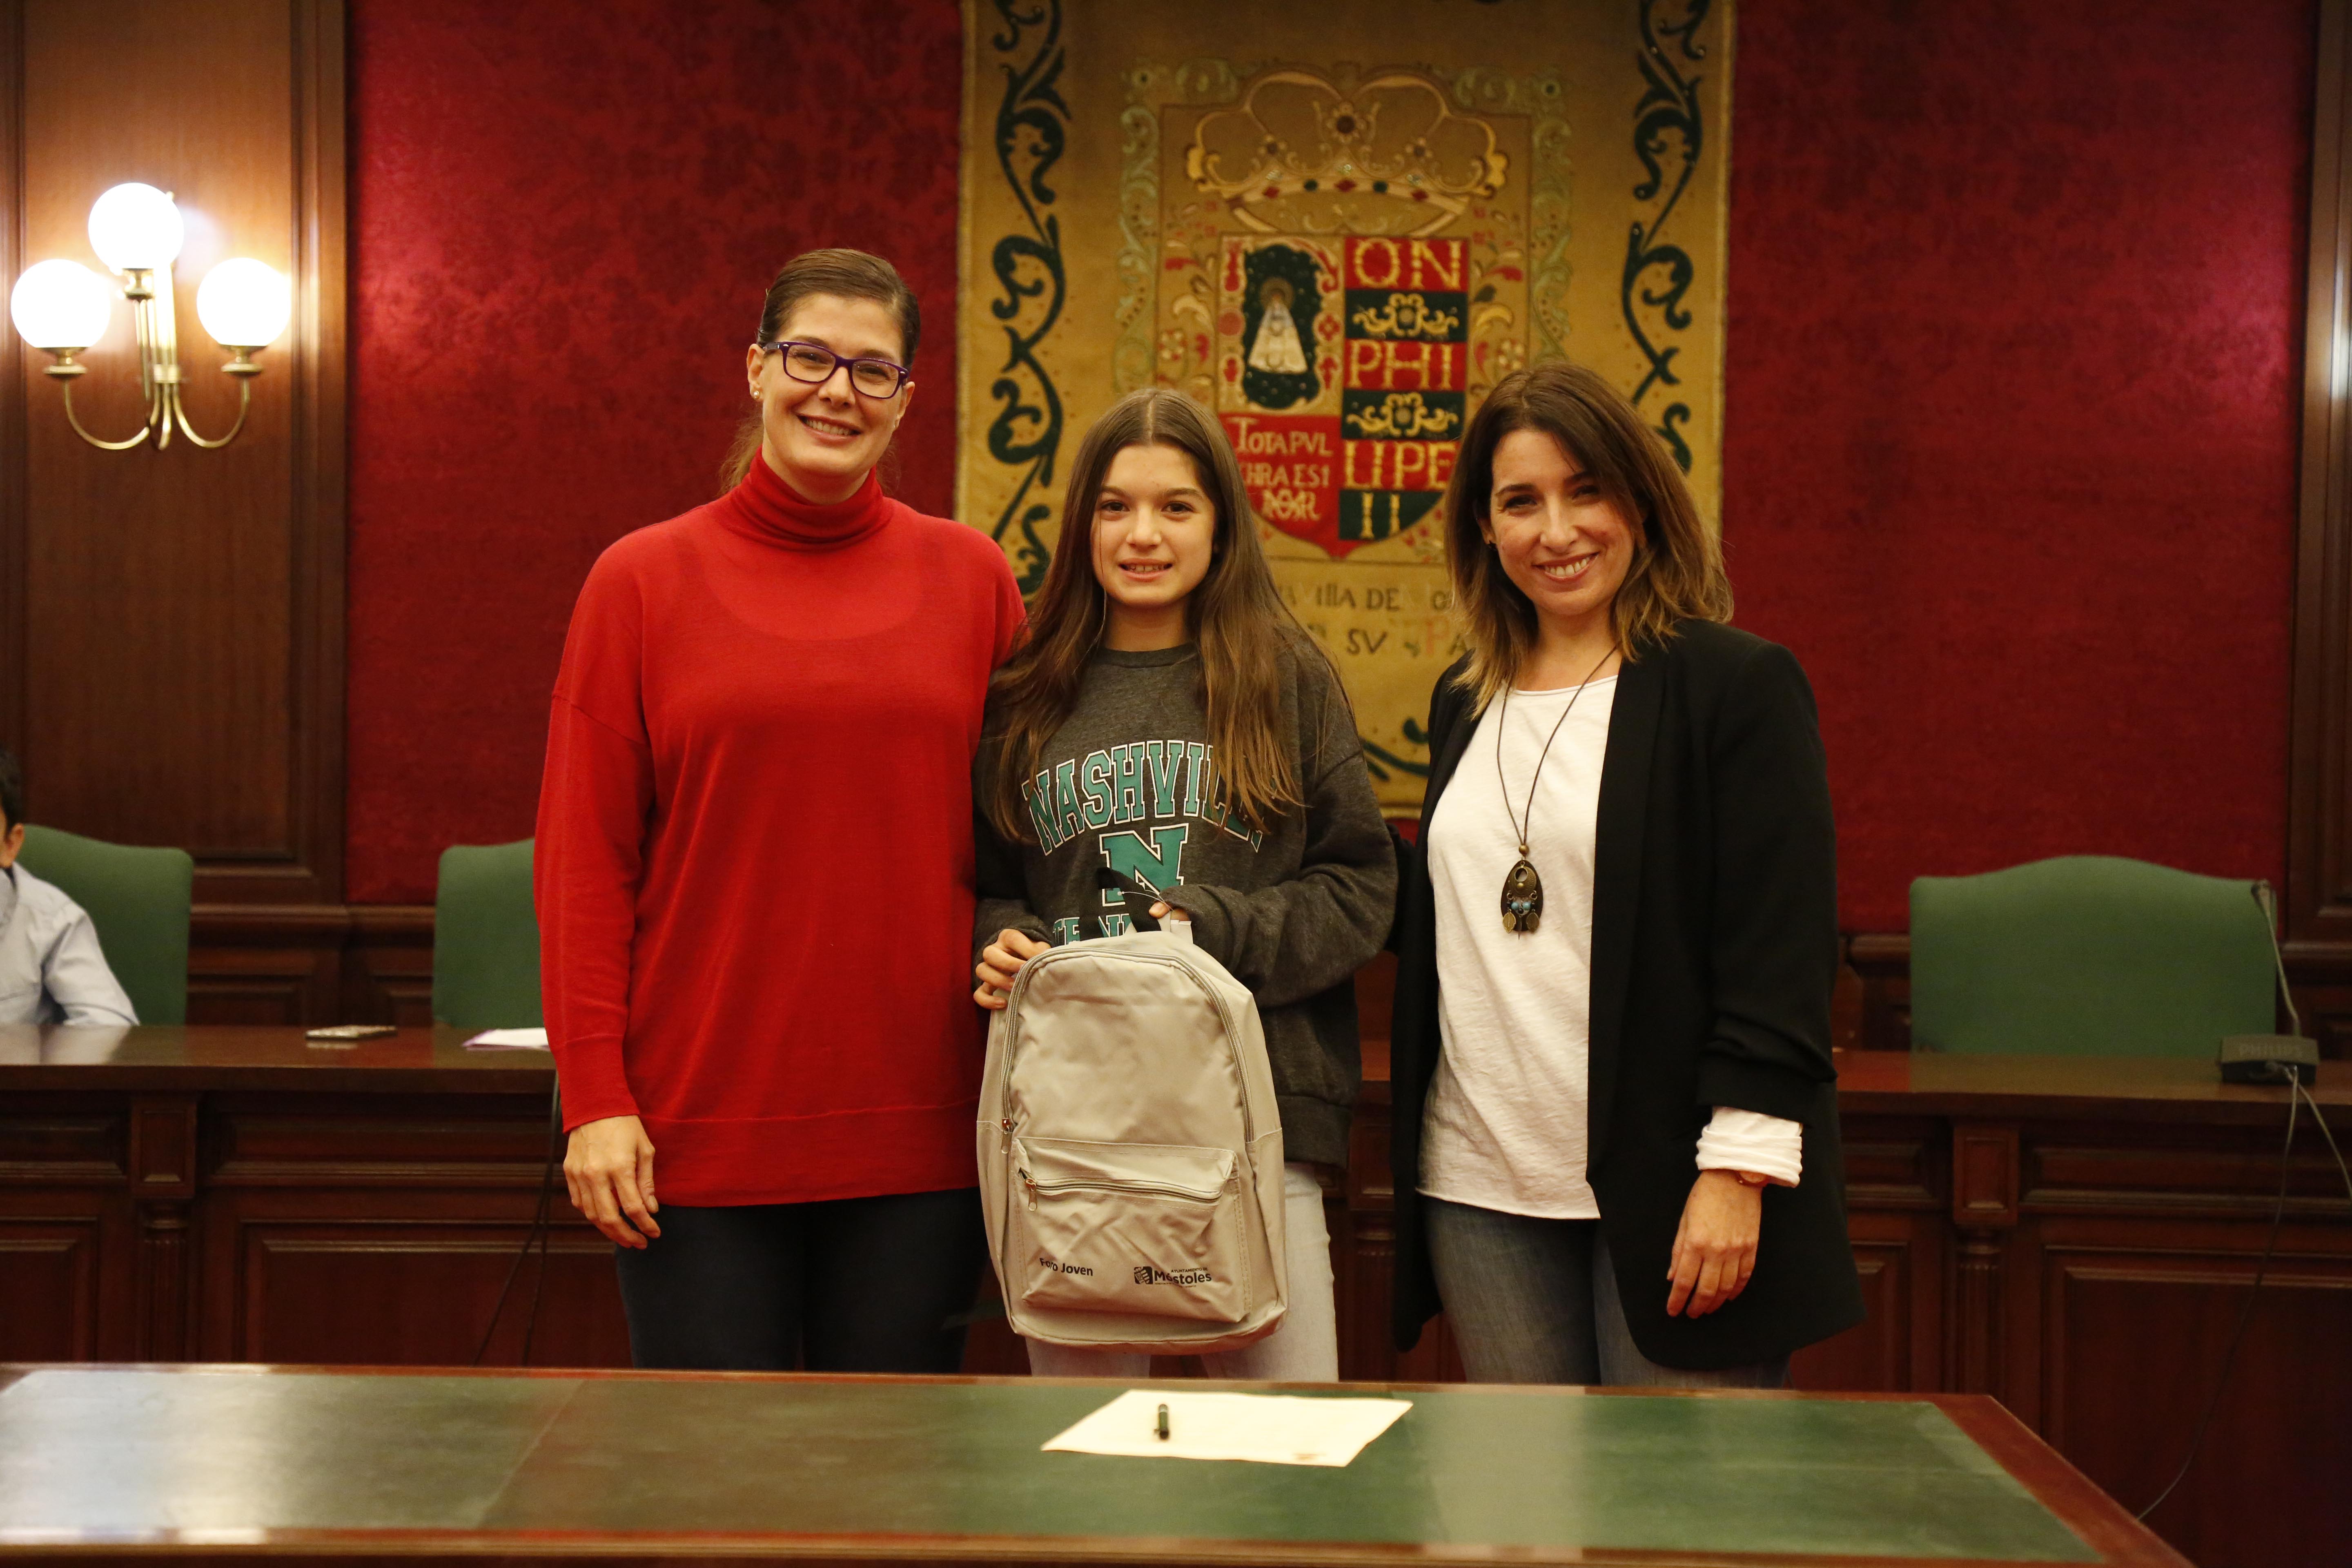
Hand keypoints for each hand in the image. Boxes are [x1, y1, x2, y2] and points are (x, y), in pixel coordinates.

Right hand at [564, 1114, 659, 1247]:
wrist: (595, 1105)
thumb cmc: (625, 1125)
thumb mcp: (645, 1149)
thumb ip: (646, 1182)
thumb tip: (650, 1210)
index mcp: (619, 1167)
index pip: (633, 1208)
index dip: (646, 1225)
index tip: (654, 1233)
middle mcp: (596, 1174)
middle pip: (609, 1218)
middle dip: (626, 1236)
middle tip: (639, 1243)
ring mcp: (579, 1174)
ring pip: (591, 1215)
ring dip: (608, 1230)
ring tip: (623, 1236)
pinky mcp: (569, 1172)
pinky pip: (579, 1202)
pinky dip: (592, 1214)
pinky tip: (604, 1218)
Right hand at [974, 927, 1051, 1009]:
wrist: (1028, 964)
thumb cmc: (1034, 955)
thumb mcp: (1040, 949)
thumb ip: (1042, 952)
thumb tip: (1045, 961)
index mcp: (1008, 938)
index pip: (1012, 938)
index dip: (1024, 949)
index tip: (1036, 959)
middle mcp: (995, 951)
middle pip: (989, 953)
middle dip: (1007, 964)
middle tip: (1023, 973)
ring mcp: (988, 969)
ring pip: (981, 970)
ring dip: (998, 980)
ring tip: (1014, 988)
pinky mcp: (986, 986)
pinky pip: (978, 993)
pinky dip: (988, 1000)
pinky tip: (1003, 1003)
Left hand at [1665, 1169, 1761, 1316]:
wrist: (1736, 1177)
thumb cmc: (1705, 1195)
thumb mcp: (1684, 1220)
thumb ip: (1678, 1251)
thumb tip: (1673, 1276)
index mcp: (1695, 1243)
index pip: (1684, 1282)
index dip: (1677, 1300)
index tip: (1673, 1311)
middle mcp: (1717, 1251)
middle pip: (1706, 1290)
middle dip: (1696, 1306)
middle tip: (1690, 1314)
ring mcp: (1737, 1251)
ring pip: (1726, 1288)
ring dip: (1715, 1303)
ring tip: (1707, 1309)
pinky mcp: (1751, 1247)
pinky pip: (1744, 1276)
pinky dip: (1736, 1290)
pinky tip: (1728, 1297)